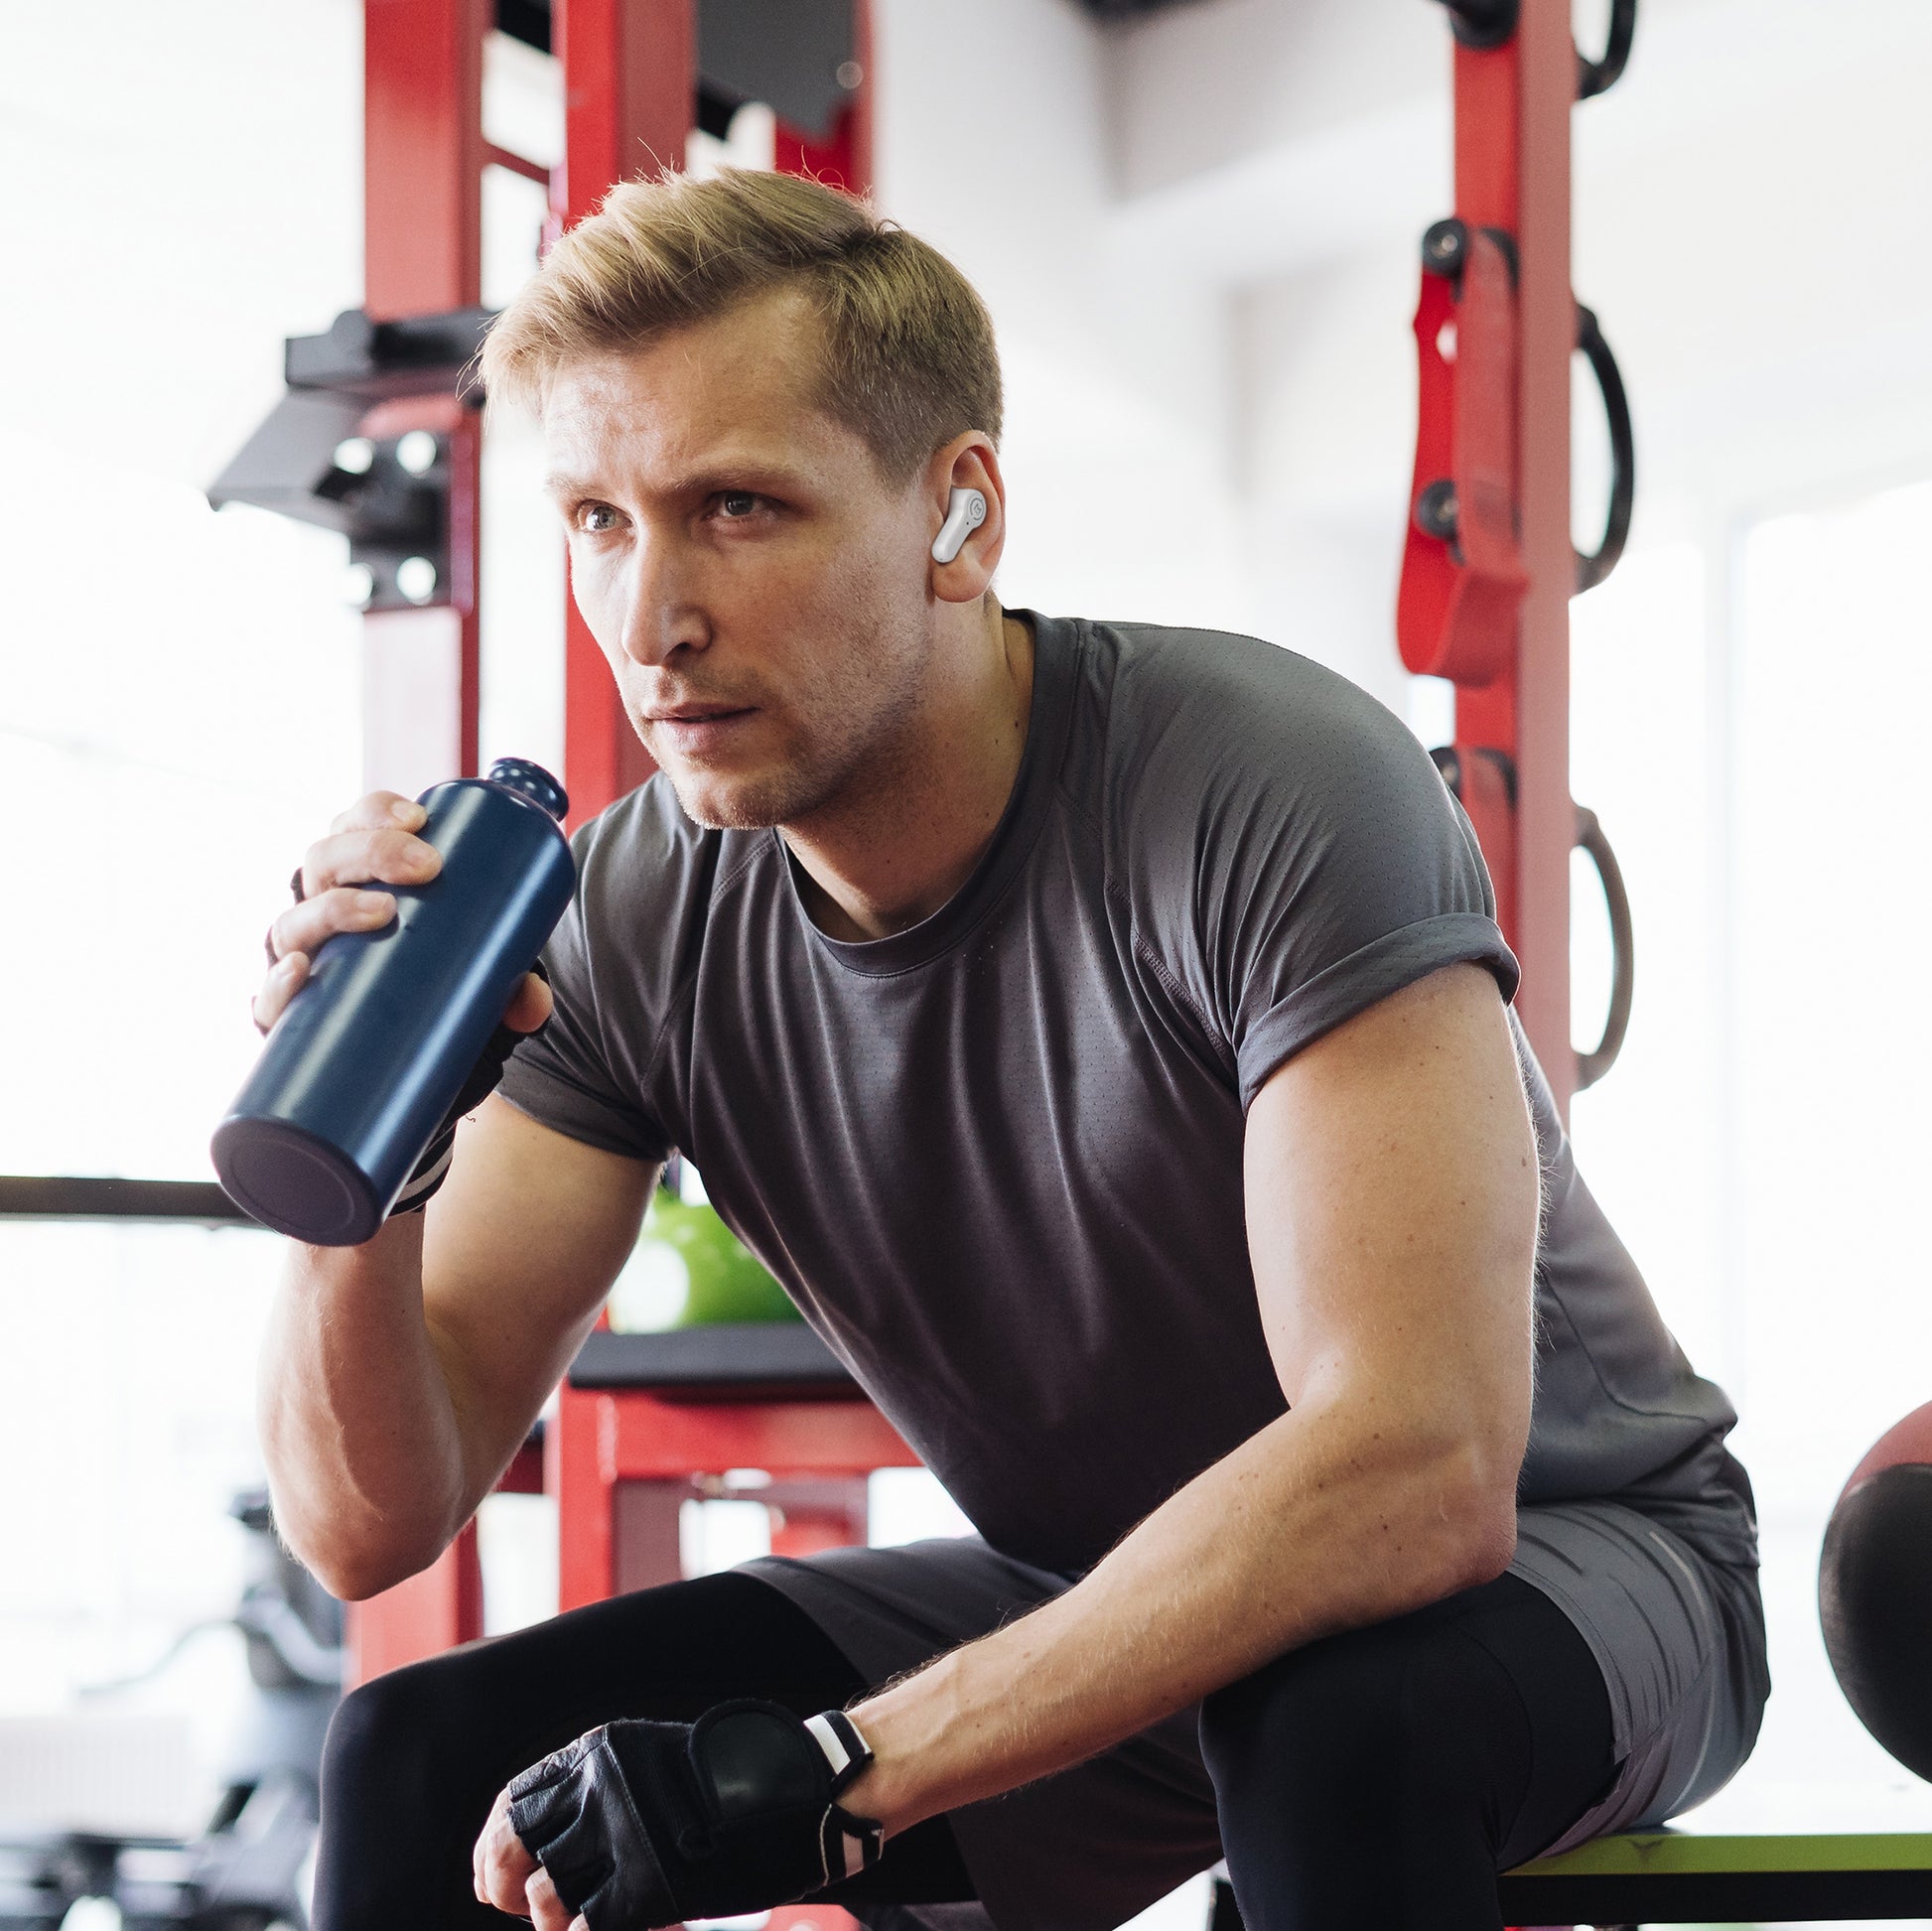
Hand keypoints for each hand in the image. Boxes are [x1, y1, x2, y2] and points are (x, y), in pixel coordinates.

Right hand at [253, 791, 553, 1036]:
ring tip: (382, 912)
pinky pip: (267, 999)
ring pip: (295, 919)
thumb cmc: (433, 992)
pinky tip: (299, 970)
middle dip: (372, 850)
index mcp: (357, 880)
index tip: (420, 818)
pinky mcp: (286, 1016)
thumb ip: (511, 987)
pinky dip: (277, 984)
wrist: (395, 1067)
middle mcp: (318, 910)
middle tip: (427, 866)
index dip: (377, 812)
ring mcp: (298, 959)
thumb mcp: (477, 979)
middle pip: (325, 860)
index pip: (355, 826)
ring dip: (333, 906)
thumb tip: (534, 1002)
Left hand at [474, 1704, 879, 1930]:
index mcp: (601, 1752)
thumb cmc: (731, 1785)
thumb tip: (548, 1847)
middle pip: (516, 1842)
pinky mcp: (651, 1884)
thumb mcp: (655, 1764)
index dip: (493, 1842)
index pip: (516, 1798)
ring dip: (548, 1916)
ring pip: (547, 1892)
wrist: (799, 1794)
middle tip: (512, 1903)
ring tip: (566, 1921)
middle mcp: (602, 1786)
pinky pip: (588, 1927)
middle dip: (502, 1881)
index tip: (494, 1874)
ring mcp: (625, 1835)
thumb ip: (603, 1792)